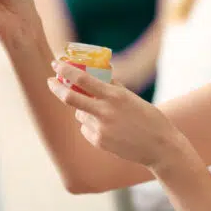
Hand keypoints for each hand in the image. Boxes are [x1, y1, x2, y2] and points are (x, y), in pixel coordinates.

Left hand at [48, 60, 187, 169]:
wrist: (160, 146)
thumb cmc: (149, 118)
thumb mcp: (131, 97)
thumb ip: (112, 87)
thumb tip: (97, 75)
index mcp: (114, 96)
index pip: (82, 79)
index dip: (65, 70)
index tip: (55, 64)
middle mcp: (105, 111)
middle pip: (70, 98)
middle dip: (56, 88)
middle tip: (50, 81)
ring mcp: (101, 128)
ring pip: (80, 114)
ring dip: (84, 110)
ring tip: (105, 115)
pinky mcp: (99, 142)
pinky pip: (86, 129)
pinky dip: (91, 125)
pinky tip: (109, 128)